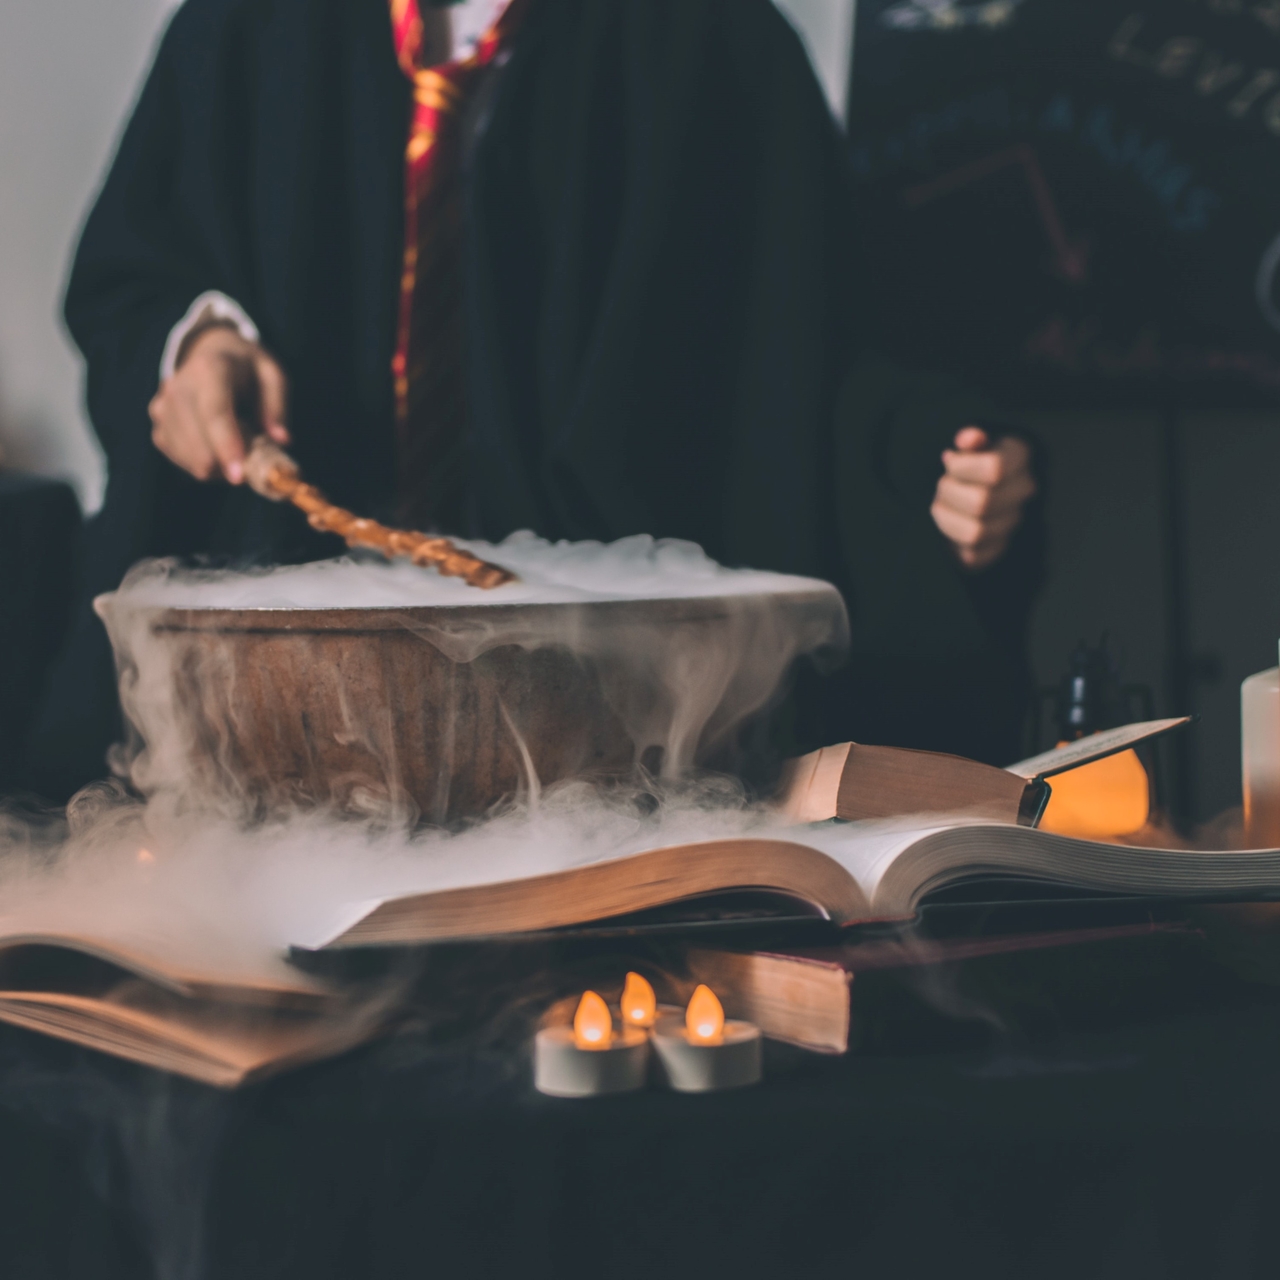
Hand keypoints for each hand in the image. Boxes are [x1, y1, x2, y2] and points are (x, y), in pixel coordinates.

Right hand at [148, 325, 288, 482]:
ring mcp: (162, 408)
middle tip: (254, 462)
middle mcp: (178, 387)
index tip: (239, 477)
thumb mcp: (272, 375)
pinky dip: (204, 464)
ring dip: (219, 466)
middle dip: (227, 463)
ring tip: (237, 446)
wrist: (209, 355)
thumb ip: (278, 406)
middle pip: (197, 442)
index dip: (226, 446)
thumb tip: (281, 440)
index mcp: (210, 368)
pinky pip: (181, 461)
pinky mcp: (158, 426)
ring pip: (190, 458)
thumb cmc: (247, 369)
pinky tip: (218, 449)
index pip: (214, 412)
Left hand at [930, 426, 1035, 570]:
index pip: (994, 469)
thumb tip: (969, 439)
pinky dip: (952, 541)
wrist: (974, 493)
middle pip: (981, 502)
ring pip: (975, 532)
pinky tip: (950, 523)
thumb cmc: (968, 464)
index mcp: (1019, 455)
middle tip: (943, 484)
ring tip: (942, 504)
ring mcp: (1014, 521)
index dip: (961, 468)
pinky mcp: (998, 548)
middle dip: (950, 493)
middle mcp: (1024, 489)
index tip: (949, 461)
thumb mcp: (969, 445)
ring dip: (947, 518)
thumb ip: (969, 439)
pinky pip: (972, 555)